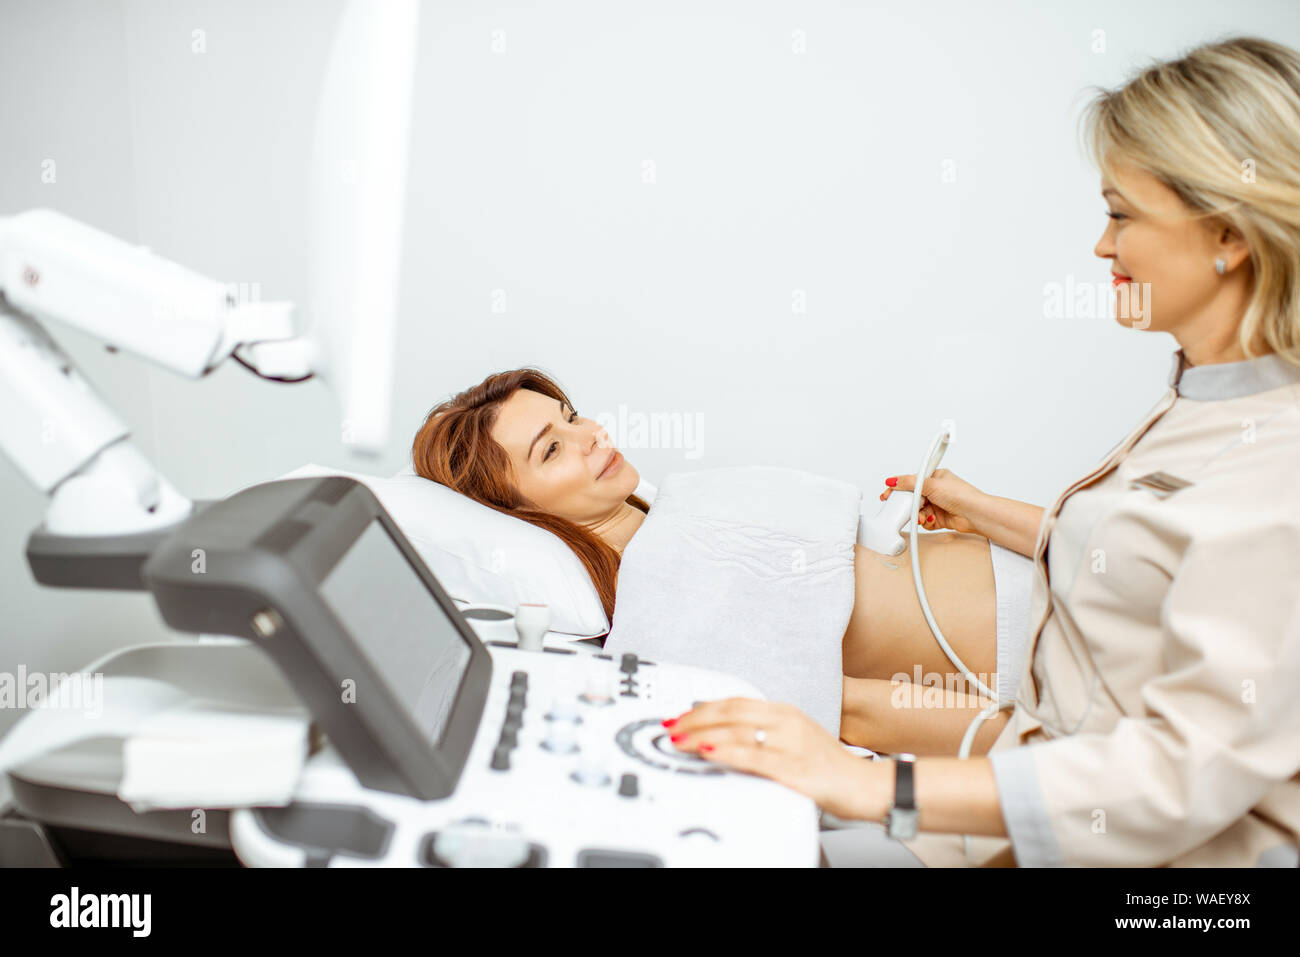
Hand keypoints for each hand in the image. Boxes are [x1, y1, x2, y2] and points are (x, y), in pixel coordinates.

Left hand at [665, 698, 887, 820]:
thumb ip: (764, 734)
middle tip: (672, 726)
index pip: (737, 702)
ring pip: (737, 732)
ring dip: (701, 735)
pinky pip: (753, 758)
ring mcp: (791, 744)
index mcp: (786, 712)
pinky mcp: (794, 769)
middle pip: (732, 712)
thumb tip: (724, 735)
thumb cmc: (830, 767)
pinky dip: (726, 753)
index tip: (682, 715)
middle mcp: (788, 722)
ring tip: (679, 741)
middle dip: (695, 719)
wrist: (869, 786)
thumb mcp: (795, 739)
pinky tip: (708, 753)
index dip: (704, 707)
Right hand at [880, 468, 982, 535]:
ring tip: (922, 516)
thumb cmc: (961, 495)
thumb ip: (909, 483)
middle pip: (913, 497)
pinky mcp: (939, 518)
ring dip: (918, 515)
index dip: (899, 487)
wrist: (974, 514)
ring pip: (918, 510)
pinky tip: (931, 519)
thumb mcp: (930, 484)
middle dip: (909, 505)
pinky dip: (926, 521)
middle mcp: (936, 490)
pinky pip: (925, 520)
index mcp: (934, 477)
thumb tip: (893, 480)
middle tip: (904, 508)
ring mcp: (937, 504)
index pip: (912, 481)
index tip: (888, 494)